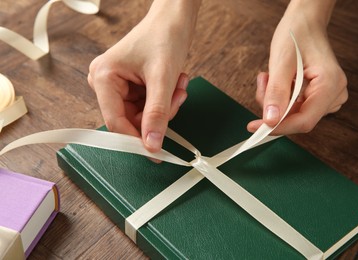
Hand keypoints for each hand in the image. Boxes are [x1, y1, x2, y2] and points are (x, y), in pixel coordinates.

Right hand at [88, 1, 200, 152]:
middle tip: (177, 98)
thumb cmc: (164, 36)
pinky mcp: (132, 87)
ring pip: (144, 116)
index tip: (156, 153)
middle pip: (131, 120)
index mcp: (103, 77)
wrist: (174, 19)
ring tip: (178, 85)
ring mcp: (119, 86)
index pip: (115, 121)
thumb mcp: (162, 78)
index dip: (136, 139)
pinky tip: (176, 84)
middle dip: (159, 114)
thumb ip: (157, 113)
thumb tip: (152, 144)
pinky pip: (149, 107)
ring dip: (166, 106)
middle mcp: (107, 83)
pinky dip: (166, 101)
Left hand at [248, 0, 347, 134]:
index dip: (279, 127)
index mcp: (330, 85)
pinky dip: (280, 97)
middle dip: (274, 107)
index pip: (304, 121)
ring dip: (275, 100)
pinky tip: (276, 80)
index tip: (255, 127)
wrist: (304, 22)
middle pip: (298, 118)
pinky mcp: (319, 96)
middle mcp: (334, 94)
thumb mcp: (281, 63)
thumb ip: (276, 93)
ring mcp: (328, 96)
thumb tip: (271, 120)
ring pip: (293, 114)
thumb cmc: (296, 35)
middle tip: (263, 84)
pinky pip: (294, 107)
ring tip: (269, 76)